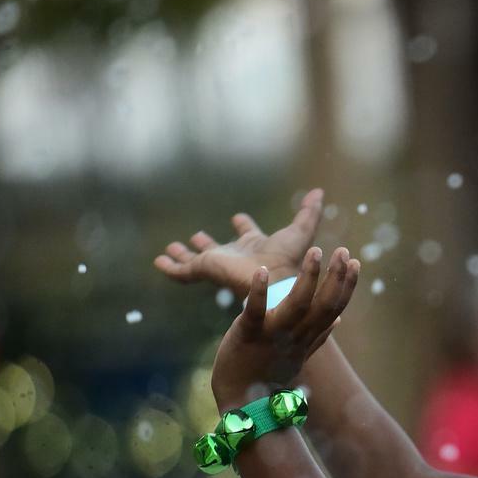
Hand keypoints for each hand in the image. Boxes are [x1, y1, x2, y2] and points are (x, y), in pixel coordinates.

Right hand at [155, 188, 324, 299]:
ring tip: (170, 247)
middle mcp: (236, 256)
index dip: (244, 226)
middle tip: (196, 235)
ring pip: (196, 259)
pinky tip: (158, 262)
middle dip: (207, 242)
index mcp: (257, 247)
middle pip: (219, 247)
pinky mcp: (205, 271)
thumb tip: (319, 192)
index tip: (238, 218)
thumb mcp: (301, 231)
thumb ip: (309, 212)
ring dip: (183, 253)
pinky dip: (170, 267)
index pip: (249, 234)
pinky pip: (183, 271)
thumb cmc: (291, 261)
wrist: (275, 285)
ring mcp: (219, 264)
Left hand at [210, 246, 358, 407]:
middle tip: (342, 250)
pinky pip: (256, 312)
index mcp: (308, 337)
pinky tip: (263, 271)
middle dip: (335, 277)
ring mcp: (273, 336)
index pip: (334, 308)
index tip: (354, 262)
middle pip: (323, 305)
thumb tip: (337, 320)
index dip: (346, 285)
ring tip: (315, 251)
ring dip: (308, 278)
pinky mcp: (247, 335)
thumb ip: (318, 336)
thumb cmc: (268, 377)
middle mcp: (296, 336)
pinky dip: (259, 292)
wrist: (243, 405)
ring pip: (297, 305)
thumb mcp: (299, 355)